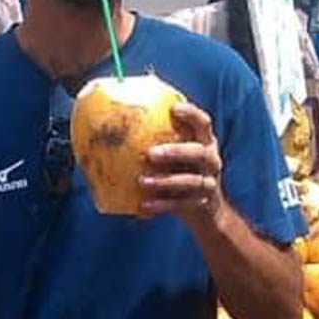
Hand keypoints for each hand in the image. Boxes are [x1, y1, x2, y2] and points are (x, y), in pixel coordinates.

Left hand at [140, 102, 222, 227]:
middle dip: (176, 152)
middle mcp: (211, 160)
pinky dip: (163, 204)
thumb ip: (157, 139)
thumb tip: (107, 128)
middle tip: (150, 153)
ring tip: (142, 181)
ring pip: (191, 181)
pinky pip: (182, 204)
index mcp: (204, 141)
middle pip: (199, 152)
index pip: (203, 123)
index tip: (173, 109)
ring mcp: (209, 183)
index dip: (191, 114)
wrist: (205, 210)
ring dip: (166, 181)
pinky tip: (144, 205)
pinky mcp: (202, 204)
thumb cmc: (180, 171)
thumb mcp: (175, 154)